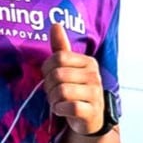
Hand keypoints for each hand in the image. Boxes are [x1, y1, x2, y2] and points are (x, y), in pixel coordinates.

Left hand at [42, 19, 107, 135]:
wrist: (89, 119)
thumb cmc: (75, 91)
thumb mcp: (68, 69)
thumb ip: (61, 48)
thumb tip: (55, 24)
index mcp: (88, 62)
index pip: (58, 58)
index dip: (47, 69)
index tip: (49, 78)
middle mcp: (94, 76)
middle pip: (57, 75)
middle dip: (49, 87)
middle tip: (53, 93)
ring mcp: (95, 94)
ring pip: (62, 91)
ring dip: (53, 100)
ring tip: (58, 102)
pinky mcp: (92, 112)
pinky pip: (69, 107)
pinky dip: (60, 110)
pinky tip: (62, 110)